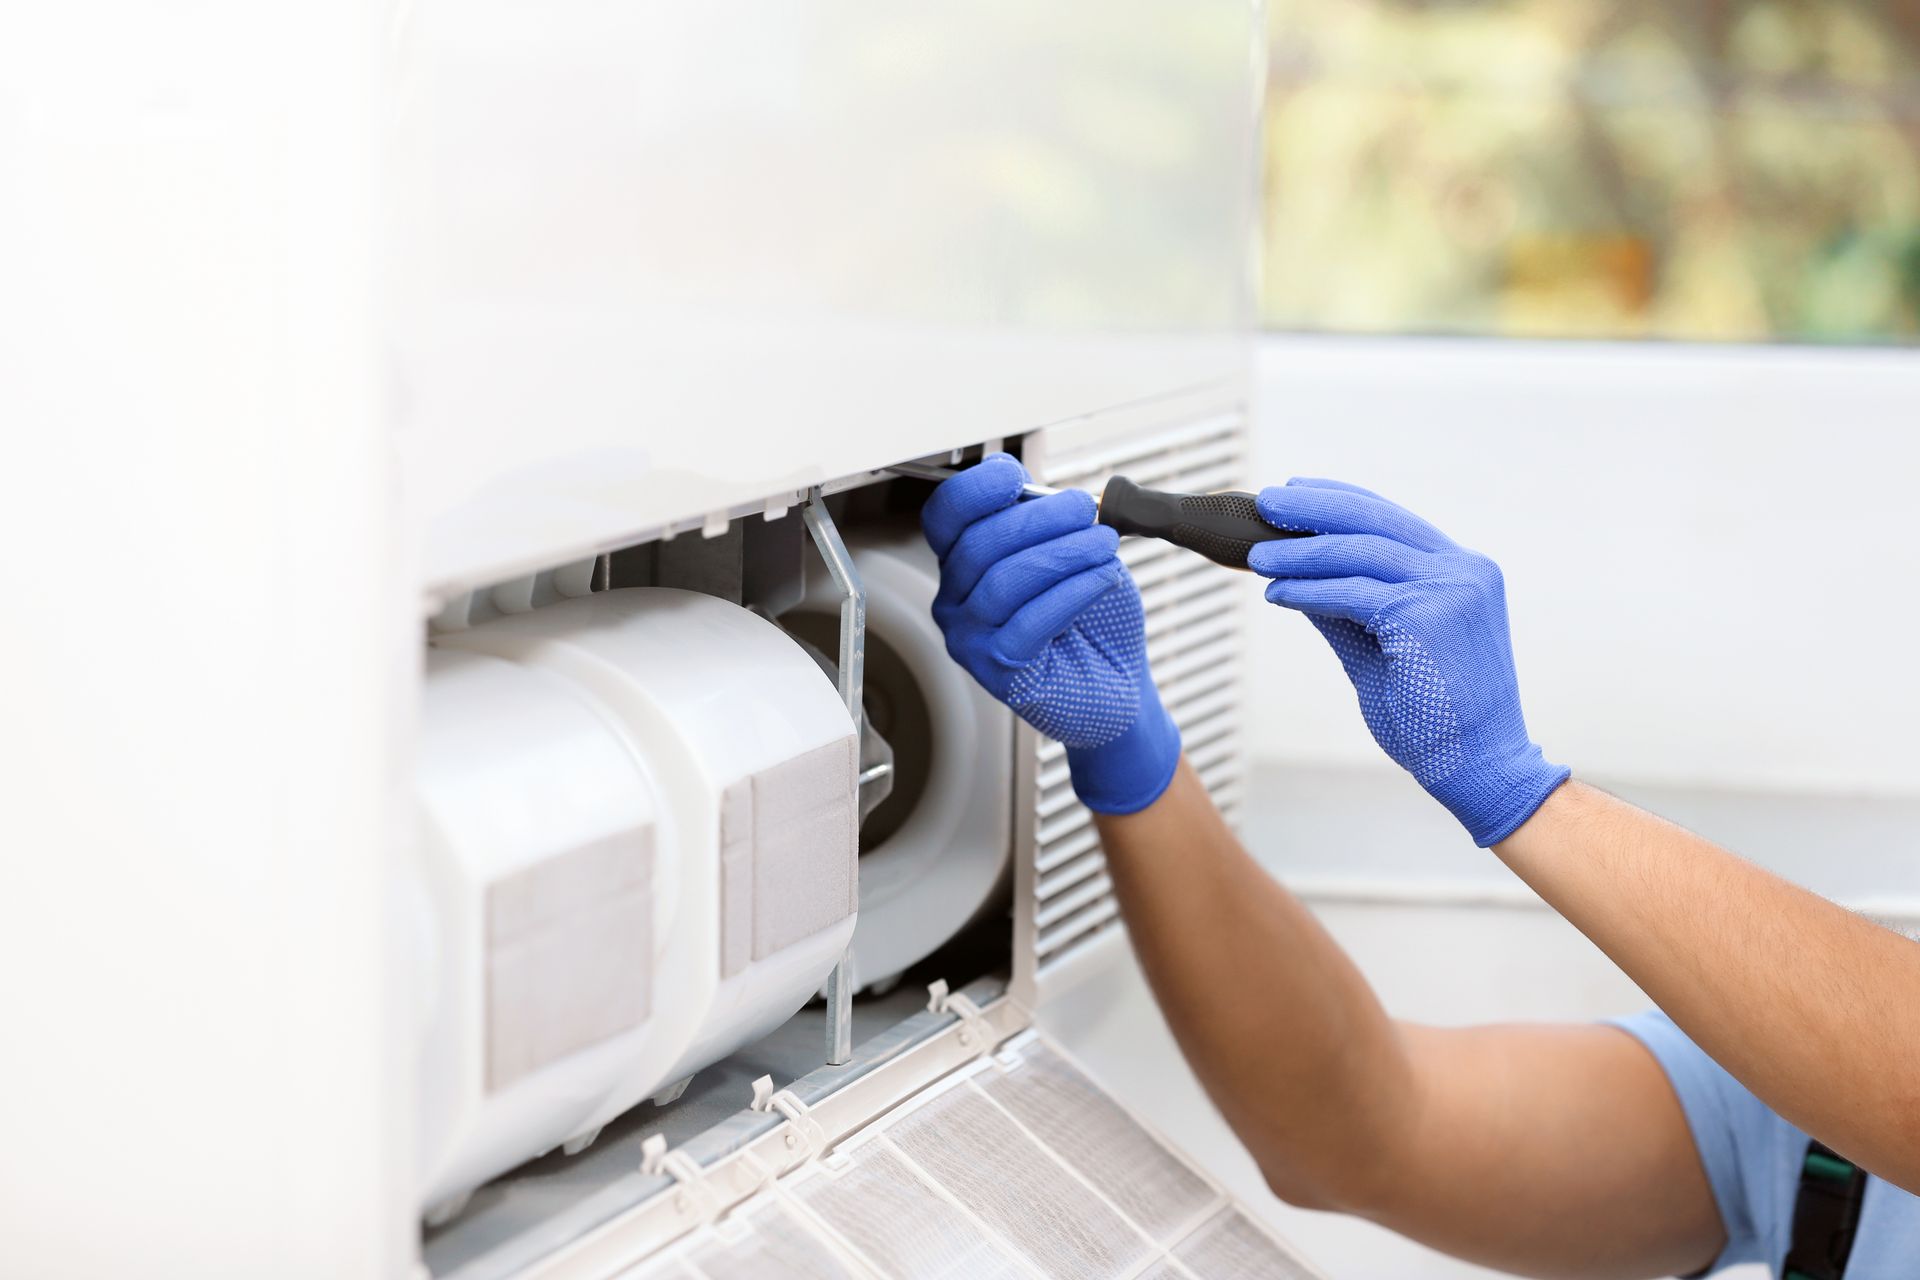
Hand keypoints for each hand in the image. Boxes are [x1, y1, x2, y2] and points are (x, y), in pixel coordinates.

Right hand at [921, 454, 1180, 814]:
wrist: (1118, 683)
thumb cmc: (1092, 619)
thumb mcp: (1069, 552)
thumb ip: (1042, 518)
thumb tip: (1031, 484)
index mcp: (964, 563)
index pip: (945, 517)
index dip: (973, 491)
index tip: (1015, 476)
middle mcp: (956, 600)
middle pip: (980, 543)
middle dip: (1039, 518)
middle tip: (1085, 509)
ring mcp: (970, 638)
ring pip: (1004, 580)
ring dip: (1064, 552)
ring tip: (1104, 544)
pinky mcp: (997, 670)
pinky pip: (1029, 622)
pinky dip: (1073, 591)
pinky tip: (1104, 577)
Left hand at [1250, 478, 1566, 845]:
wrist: (1479, 768)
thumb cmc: (1434, 717)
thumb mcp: (1383, 649)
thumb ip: (1349, 609)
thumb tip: (1298, 577)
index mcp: (1462, 572)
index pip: (1393, 520)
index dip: (1340, 500)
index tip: (1297, 491)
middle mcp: (1463, 570)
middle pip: (1375, 521)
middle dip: (1314, 508)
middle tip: (1267, 503)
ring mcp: (1451, 589)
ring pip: (1359, 551)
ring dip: (1300, 553)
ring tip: (1257, 555)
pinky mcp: (1428, 615)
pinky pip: (1352, 592)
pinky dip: (1308, 589)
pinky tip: (1277, 592)